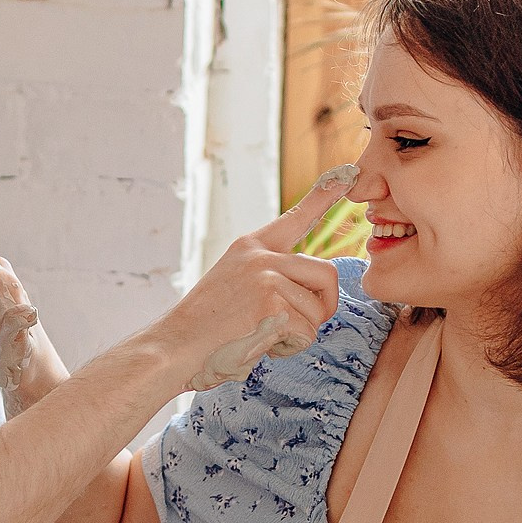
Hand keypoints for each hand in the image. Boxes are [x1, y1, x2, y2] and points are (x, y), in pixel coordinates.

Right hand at [144, 164, 356, 391]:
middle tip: (301, 326)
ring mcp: (266, 276)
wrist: (173, 347)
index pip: (296, 217)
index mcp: (250, 246)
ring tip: (261, 336)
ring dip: (298, 333)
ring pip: (317, 310)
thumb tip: (312, 290)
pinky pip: (305, 331)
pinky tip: (258, 345)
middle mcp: (260, 254)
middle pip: (326, 273)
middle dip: (324, 306)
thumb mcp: (234, 286)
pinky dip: (288, 347)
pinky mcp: (271, 302)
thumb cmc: (204, 328)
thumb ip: (268, 277)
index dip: (325, 196)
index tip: (348, 175)